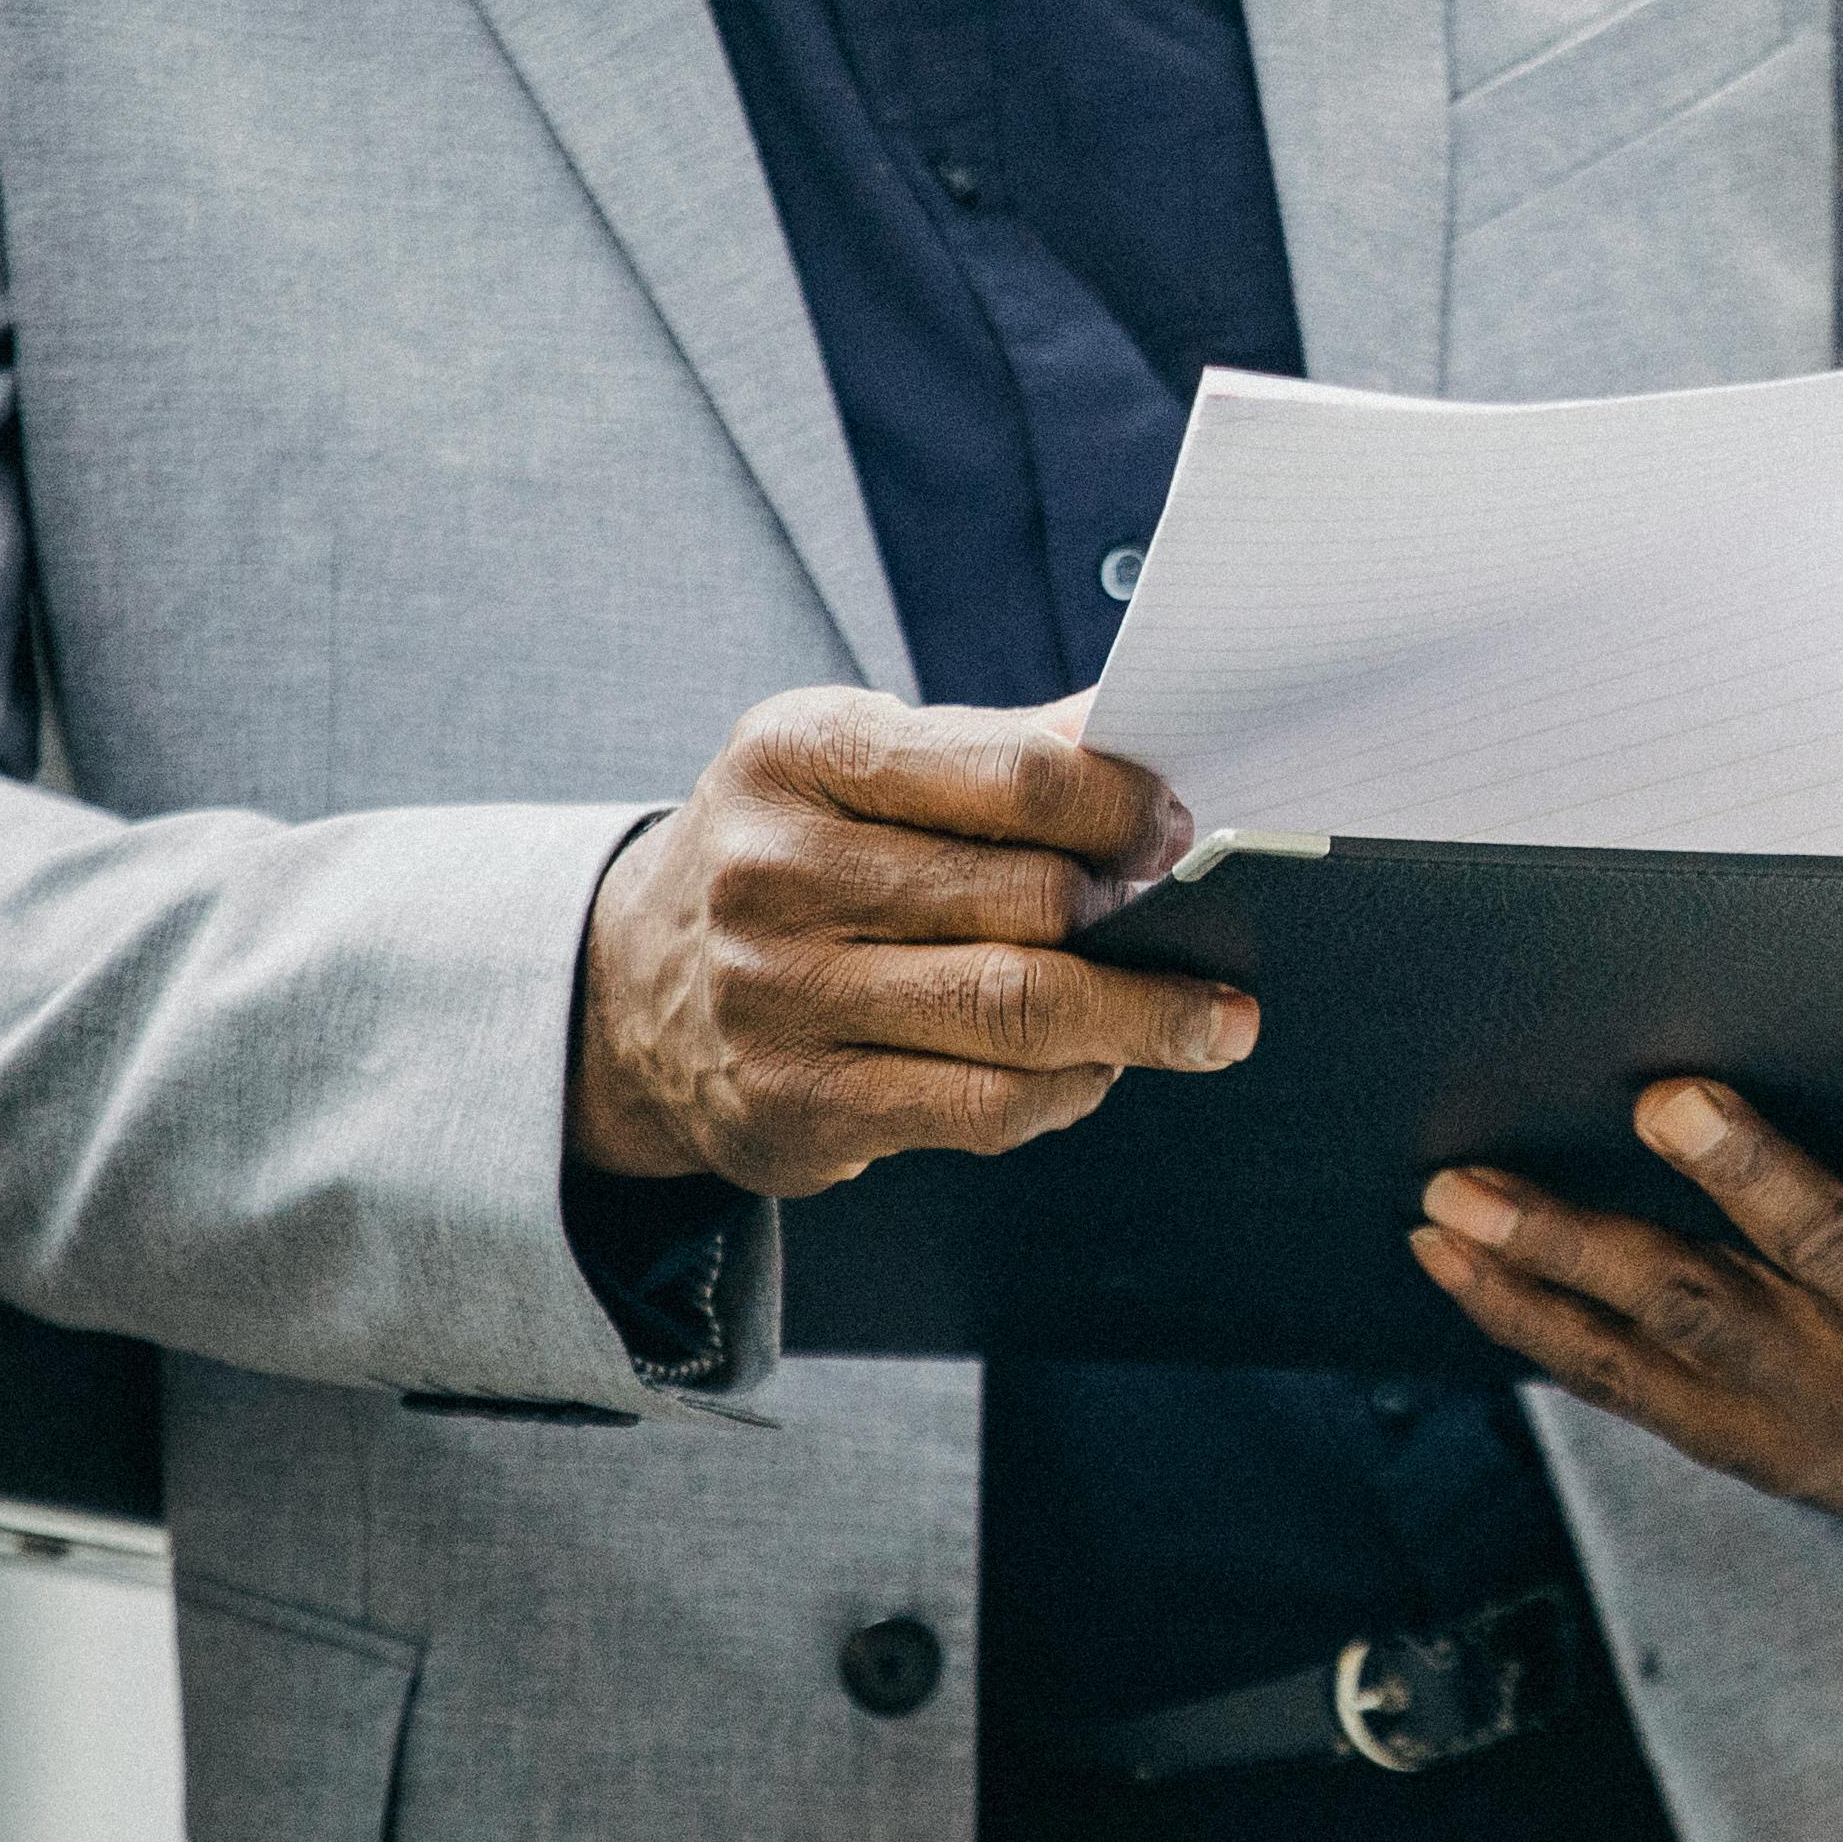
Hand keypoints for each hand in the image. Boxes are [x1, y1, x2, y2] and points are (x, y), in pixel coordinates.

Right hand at [570, 687, 1252, 1196]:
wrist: (636, 986)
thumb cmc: (795, 855)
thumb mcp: (860, 761)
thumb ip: (999, 750)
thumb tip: (1150, 732)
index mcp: (800, 752)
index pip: (1014, 773)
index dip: (1125, 806)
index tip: (1177, 829)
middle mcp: (773, 871)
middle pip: (1029, 900)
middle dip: (1135, 918)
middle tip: (1191, 923)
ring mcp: (777, 997)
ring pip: (1017, 1014)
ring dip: (1139, 1021)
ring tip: (1205, 1018)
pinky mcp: (796, 1106)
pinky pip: (981, 1109)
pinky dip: (1068, 1091)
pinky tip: (1099, 1068)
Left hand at [1407, 932, 1842, 1550]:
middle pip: (1818, 1255)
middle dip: (1741, 1177)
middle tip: (1661, 1094)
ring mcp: (1813, 1394)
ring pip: (1682, 1317)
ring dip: (1569, 1252)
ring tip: (1459, 1187)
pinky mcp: (1734, 1428)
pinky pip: (1616, 1373)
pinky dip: (1525, 1317)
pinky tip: (1441, 1249)